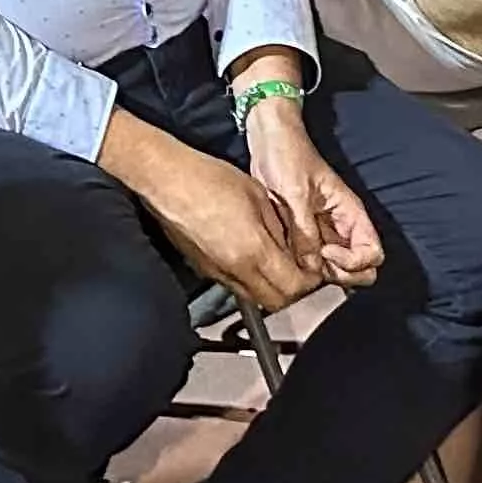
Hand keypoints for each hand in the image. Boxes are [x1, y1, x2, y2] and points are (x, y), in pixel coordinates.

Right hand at [129, 129, 321, 311]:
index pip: (293, 286)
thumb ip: (280, 227)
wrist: (168, 180)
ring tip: (275, 262)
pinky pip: (234, 285)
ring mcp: (217, 272)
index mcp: (253, 250)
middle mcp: (235, 270)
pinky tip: (249, 255)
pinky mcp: (204, 268)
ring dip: (269, 287)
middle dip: (292, 291)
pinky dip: (248, 279)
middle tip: (299, 271)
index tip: (313, 269)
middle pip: (275, 303)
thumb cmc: (208, 179)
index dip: (309, 281)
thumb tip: (293, 247)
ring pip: (254, 297)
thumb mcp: (258, 196)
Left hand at [238, 96, 384, 287]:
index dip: (353, 262)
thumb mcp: (295, 192)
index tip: (326, 252)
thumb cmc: (287, 155)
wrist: (269, 139)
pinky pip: (315, 261)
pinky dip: (307, 268)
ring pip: (338, 270)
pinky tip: (289, 260)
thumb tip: (312, 267)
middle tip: (315, 266)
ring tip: (299, 263)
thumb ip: (304, 230)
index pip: (373, 253)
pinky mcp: (305, 235)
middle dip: (342, 275)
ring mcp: (325, 233)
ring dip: (323, 274)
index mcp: (350, 212)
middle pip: (361, 268)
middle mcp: (342, 227)